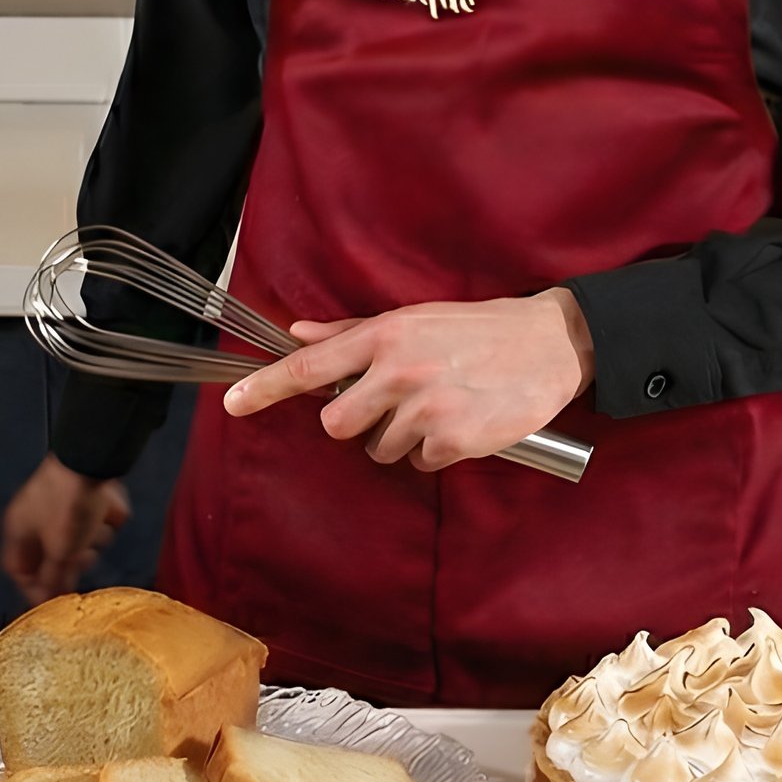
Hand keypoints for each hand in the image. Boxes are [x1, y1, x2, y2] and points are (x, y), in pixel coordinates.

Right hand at [0, 454, 130, 603]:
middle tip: (83, 553)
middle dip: (74, 557)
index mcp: (19, 529)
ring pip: (82, 538)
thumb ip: (53, 579)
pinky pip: (99, 517)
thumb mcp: (61, 551)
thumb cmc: (68, 505)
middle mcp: (36, 516)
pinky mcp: (87, 493)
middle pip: (55, 555)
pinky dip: (107, 515)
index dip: (36, 587)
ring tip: (98, 523)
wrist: (92, 460)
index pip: (19, 570)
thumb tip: (47, 600)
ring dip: (95, 535)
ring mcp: (62, 504)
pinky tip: (109, 507)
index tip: (56, 598)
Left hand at [221, 288, 594, 471]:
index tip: (231, 403)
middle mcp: (399, 370)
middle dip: (360, 422)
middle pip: (336, 423)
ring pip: (380, 448)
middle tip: (396, 404)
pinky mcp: (454, 440)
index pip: (309, 367)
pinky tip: (462, 423)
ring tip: (441, 406)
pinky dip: (438, 452)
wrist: (550, 343)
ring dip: (404, 437)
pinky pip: (420, 462)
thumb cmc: (478, 328)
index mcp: (386, 335)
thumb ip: (352, 333)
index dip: (265, 387)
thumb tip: (298, 333)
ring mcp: (426, 408)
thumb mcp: (414, 318)